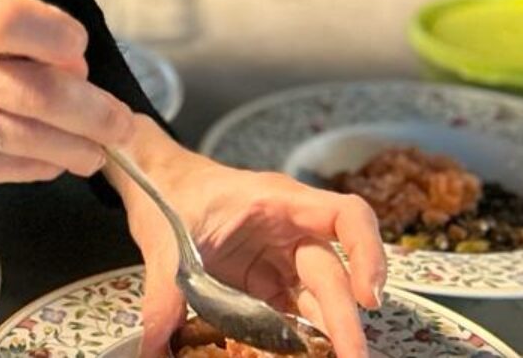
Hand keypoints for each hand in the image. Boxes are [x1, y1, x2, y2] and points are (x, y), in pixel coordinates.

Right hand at [0, 0, 136, 201]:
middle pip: (32, 86)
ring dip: (73, 147)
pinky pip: (2, 166)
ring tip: (95, 151)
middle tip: (118, 123)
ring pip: (23, 135)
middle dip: (90, 110)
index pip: (14, 18)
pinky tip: (53, 163)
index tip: (81, 56)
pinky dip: (38, 166)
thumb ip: (5, 42)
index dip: (60, 39)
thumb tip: (77, 68)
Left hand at [111, 117, 385, 357]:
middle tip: (353, 357)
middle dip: (345, 318)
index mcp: (278, 202)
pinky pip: (291, 310)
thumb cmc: (168, 191)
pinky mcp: (265, 281)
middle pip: (332, 273)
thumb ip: (164, 289)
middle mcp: (290, 229)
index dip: (368, 251)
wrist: (154, 182)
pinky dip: (299, 334)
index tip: (367, 295)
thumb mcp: (163, 237)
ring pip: (318, 296)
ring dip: (328, 331)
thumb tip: (156, 340)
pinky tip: (301, 353)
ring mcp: (280, 257)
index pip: (346, 216)